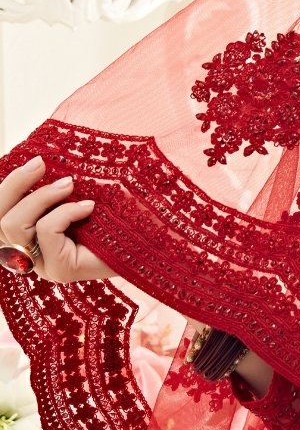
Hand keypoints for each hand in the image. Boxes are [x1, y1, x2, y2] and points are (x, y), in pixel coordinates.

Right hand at [0, 156, 115, 282]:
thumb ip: (50, 186)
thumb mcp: (77, 194)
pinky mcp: (60, 271)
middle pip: (0, 218)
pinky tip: (89, 207)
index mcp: (28, 237)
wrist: (154, 239)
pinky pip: (45, 231)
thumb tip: (33, 157)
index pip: (0, 212)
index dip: (11, 185)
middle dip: (16, 185)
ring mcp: (44, 266)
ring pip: (15, 225)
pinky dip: (64, 212)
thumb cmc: (117, 214)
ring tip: (70, 185)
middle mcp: (31, 255)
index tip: (37, 161)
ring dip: (42, 197)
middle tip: (41, 162)